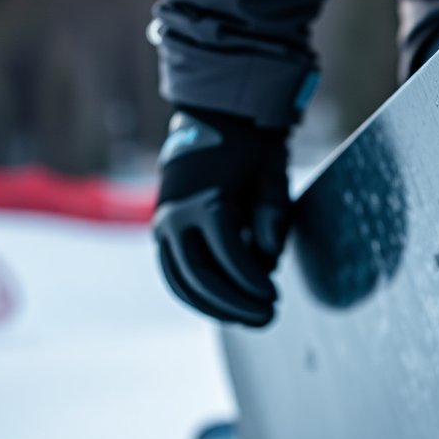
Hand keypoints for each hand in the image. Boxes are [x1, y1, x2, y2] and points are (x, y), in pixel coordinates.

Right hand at [152, 109, 291, 325]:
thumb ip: (273, 219)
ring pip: (180, 281)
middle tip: (268, 317)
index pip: (228, 255)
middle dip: (234, 303)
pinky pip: (174, 272)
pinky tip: (223, 309)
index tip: (276, 297)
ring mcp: (164, 223)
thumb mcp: (272, 177)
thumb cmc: (252, 150)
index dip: (252, 282)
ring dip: (213, 306)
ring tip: (249, 320)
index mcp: (204, 201)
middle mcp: (176, 216)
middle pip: (200, 276)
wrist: (216, 119)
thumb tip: (267, 263)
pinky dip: (194, 295)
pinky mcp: (162, 230)